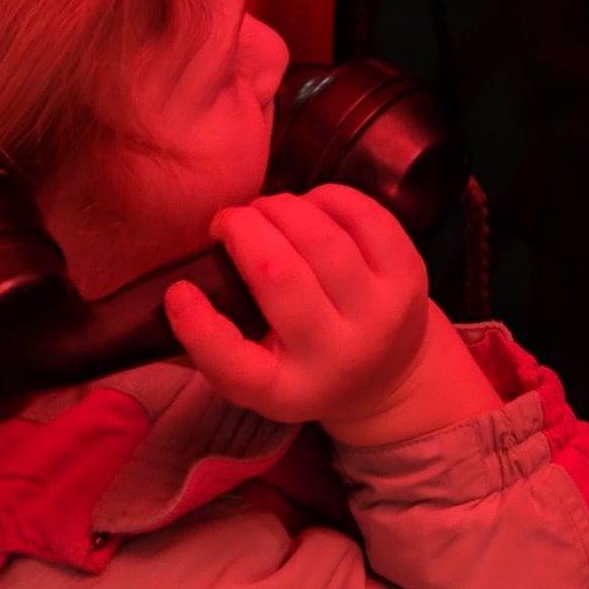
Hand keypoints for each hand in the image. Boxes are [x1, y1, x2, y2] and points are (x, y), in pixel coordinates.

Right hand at [164, 185, 431, 431]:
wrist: (388, 375)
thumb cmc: (302, 363)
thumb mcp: (258, 372)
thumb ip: (217, 340)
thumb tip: (178, 288)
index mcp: (287, 391)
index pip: (235, 367)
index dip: (197, 326)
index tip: (177, 290)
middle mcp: (337, 356)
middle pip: (280, 276)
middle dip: (244, 230)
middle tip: (227, 222)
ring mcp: (381, 314)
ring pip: (322, 239)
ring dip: (281, 208)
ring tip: (265, 211)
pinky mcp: (411, 276)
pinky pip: (365, 217)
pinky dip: (326, 197)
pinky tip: (308, 204)